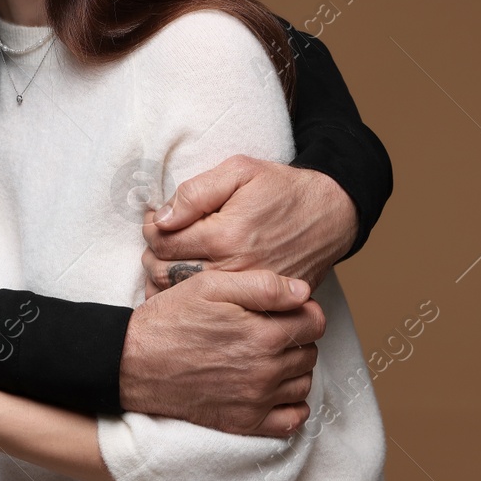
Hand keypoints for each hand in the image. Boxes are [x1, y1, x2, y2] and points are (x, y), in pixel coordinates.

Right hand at [120, 268, 323, 435]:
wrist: (134, 362)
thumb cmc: (170, 319)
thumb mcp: (210, 285)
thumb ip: (262, 285)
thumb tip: (303, 292)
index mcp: (262, 334)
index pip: (315, 323)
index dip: (303, 311)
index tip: (285, 309)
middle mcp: (265, 371)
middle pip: (310, 352)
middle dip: (297, 337)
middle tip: (268, 329)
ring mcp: (256, 401)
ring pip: (303, 384)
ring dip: (294, 369)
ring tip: (266, 356)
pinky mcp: (244, 423)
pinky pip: (292, 421)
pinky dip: (291, 405)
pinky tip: (272, 388)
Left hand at [141, 155, 355, 293]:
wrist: (329, 214)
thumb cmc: (282, 189)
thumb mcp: (239, 171)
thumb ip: (195, 193)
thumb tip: (162, 218)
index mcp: (224, 235)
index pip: (161, 243)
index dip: (150, 230)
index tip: (155, 222)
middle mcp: (233, 269)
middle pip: (165, 274)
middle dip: (153, 256)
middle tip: (159, 241)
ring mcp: (246, 292)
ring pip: (183, 294)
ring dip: (167, 278)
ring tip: (172, 258)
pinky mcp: (259, 304)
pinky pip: (211, 308)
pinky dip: (192, 297)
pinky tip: (190, 280)